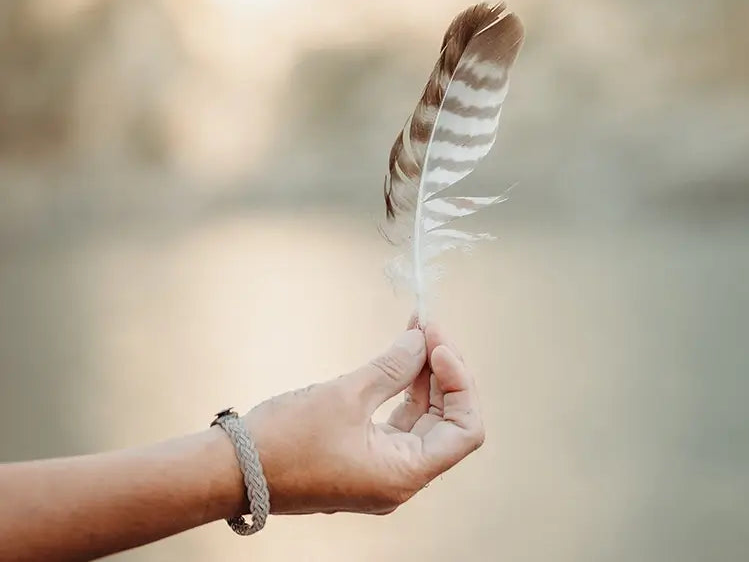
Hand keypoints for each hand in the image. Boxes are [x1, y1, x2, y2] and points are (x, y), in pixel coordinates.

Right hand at [239, 321, 483, 514]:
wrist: (225, 473)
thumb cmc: (282, 443)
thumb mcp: (345, 396)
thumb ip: (393, 366)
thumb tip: (423, 340)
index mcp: (404, 474)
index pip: (465, 430)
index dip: (461, 384)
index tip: (439, 345)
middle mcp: (399, 479)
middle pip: (447, 421)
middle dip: (444, 371)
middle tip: (428, 326)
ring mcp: (381, 471)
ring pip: (422, 419)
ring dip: (424, 376)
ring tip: (416, 331)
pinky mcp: (362, 460)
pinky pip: (396, 423)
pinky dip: (401, 390)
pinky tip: (399, 356)